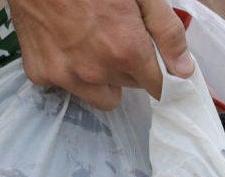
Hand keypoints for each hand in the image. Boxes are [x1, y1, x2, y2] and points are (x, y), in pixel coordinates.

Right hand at [8, 0, 194, 109]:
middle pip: (128, 87)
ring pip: (99, 94)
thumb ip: (166, 33)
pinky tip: (65, 42)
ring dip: (101, 77)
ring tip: (91, 43)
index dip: (157, 72)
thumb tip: (183, 71)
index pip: (157, 87)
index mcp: (125, 50)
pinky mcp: (40, 74)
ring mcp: (65, 76)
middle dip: (128, 67)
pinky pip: (66, 86)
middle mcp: (95, 70)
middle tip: (115, 36)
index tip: (152, 61)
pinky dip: (69, 71)